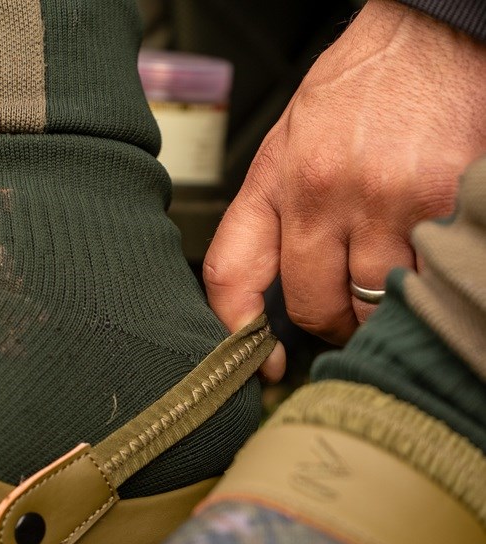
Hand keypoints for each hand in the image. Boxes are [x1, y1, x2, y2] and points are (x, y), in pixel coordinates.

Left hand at [204, 0, 485, 353]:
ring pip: (381, 305)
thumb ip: (261, 223)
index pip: (238, 275)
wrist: (435, 35)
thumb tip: (248, 312)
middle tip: (353, 307)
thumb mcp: (285, 146)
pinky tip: (426, 255)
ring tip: (396, 274)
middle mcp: (332, 194)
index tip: (266, 367)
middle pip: (322, 309)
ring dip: (387, 305)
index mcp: (286, 181)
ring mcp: (392, 203)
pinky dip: (427, 281)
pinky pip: (429, 279)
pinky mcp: (446, 204)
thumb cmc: (360, 90)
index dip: (247, 338)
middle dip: (337, 320)